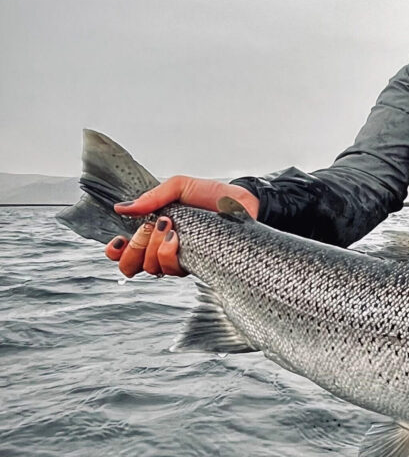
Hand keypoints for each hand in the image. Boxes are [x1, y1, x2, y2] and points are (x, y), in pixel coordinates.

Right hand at [105, 176, 258, 277]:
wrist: (244, 201)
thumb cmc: (213, 194)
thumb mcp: (179, 187)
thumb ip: (152, 197)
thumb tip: (121, 208)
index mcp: (156, 230)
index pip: (126, 253)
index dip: (116, 253)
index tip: (118, 241)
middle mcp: (164, 248)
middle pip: (133, 266)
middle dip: (135, 247)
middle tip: (150, 228)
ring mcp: (180, 259)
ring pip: (152, 268)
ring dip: (154, 248)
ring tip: (170, 228)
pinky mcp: (197, 265)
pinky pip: (173, 269)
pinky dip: (168, 253)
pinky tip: (176, 238)